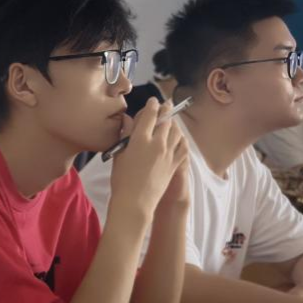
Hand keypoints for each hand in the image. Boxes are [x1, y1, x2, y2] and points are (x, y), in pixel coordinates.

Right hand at [108, 98, 188, 217]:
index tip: (154, 101)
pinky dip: (182, 139)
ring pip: (177, 131)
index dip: (152, 105)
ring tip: (173, 120)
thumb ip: (125, 134)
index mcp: (141, 139)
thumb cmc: (121, 180)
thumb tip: (128, 120)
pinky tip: (180, 138)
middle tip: (167, 105)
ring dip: (175, 123)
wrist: (135, 202)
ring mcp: (168, 154)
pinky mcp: (175, 164)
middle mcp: (157, 143)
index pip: (150, 115)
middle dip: (166, 110)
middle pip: (166, 120)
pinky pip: (183, 147)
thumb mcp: (119, 155)